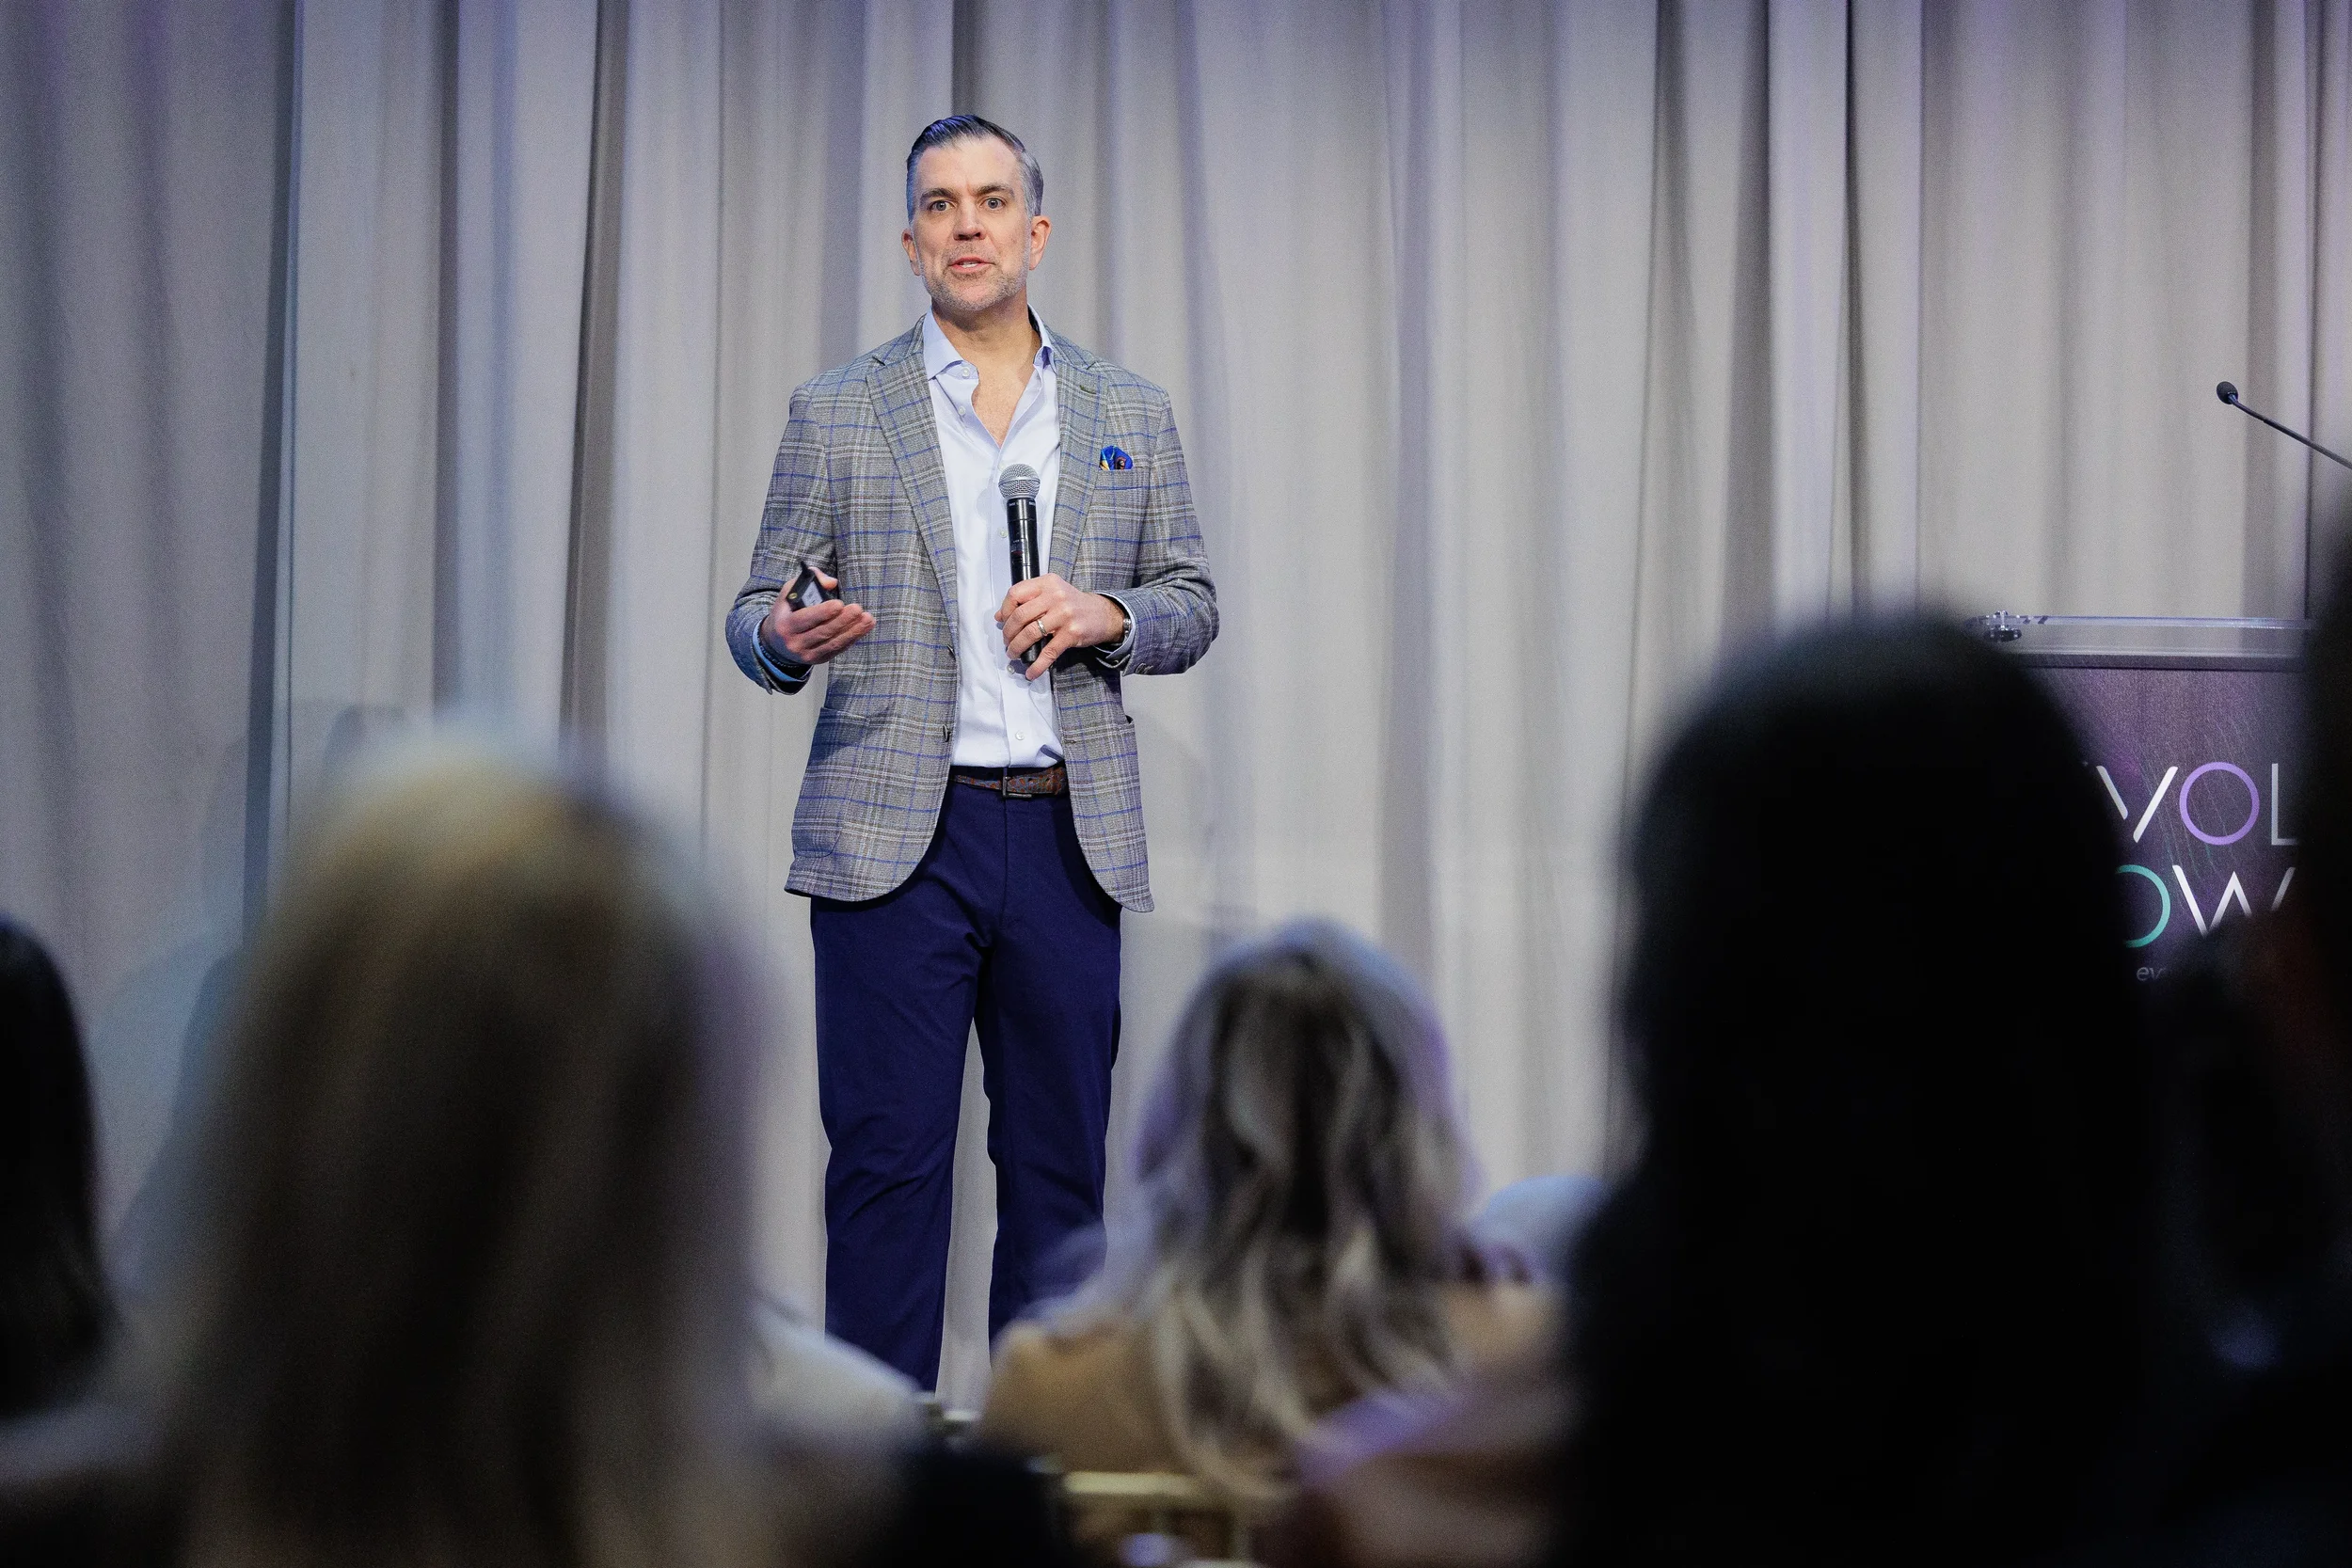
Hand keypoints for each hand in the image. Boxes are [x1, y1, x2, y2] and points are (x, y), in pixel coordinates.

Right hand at [764, 571, 874, 665]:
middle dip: (843, 620)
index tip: (839, 604)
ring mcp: (807, 654)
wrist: (777, 642)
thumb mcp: (789, 592)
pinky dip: (852, 638)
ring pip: (833, 643)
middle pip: (823, 632)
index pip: (805, 619)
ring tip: (868, 619)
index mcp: (785, 625)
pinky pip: (837, 649)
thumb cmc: (787, 612)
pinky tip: (863, 628)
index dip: (823, 612)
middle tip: (857, 609)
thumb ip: (809, 580)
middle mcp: (795, 643)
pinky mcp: (818, 660)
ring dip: (853, 631)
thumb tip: (832, 582)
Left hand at [997, 575, 1125, 678]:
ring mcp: (1064, 614)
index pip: (1016, 593)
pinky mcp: (1072, 633)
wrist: (1103, 614)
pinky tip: (1031, 672)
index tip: (1003, 622)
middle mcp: (1055, 596)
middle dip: (1008, 633)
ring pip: (1030, 633)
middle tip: (1007, 642)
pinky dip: (1037, 665)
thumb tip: (1001, 617)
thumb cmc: (1073, 605)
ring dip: (1017, 647)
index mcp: (1047, 583)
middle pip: (1020, 615)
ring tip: (1014, 654)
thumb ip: (1028, 600)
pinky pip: (1049, 652)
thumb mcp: (1052, 593)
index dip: (1005, 610)